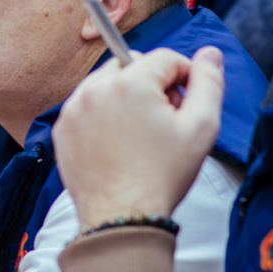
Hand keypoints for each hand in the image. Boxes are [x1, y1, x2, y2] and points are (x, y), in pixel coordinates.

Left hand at [53, 46, 225, 227]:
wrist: (122, 218)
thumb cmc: (162, 176)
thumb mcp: (202, 127)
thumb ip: (209, 82)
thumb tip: (209, 54)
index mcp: (132, 82)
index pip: (165, 58)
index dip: (184, 77)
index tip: (186, 103)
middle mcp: (97, 88)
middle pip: (133, 64)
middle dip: (152, 84)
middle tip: (163, 120)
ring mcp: (75, 109)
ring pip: (107, 83)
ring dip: (125, 96)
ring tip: (139, 133)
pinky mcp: (63, 129)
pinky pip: (87, 106)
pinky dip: (102, 114)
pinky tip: (118, 142)